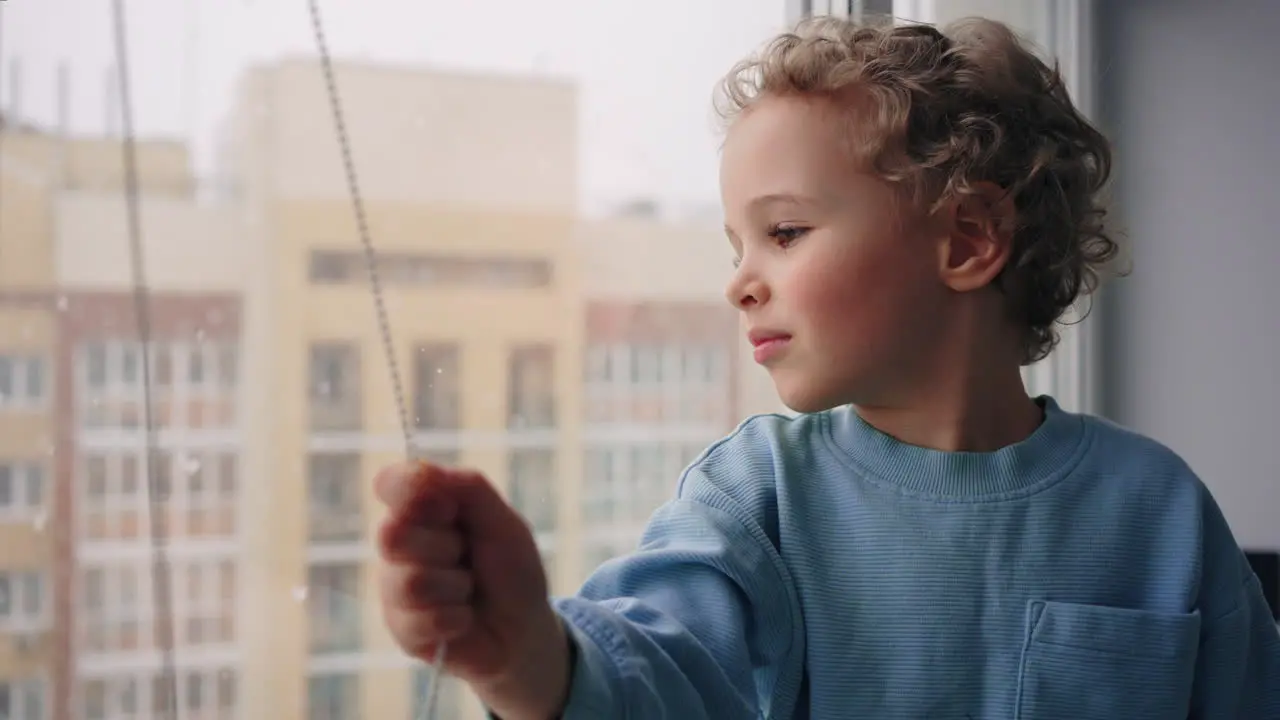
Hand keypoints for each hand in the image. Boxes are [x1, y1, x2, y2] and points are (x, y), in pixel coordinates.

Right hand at [374, 462, 570, 717]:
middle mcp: (401, 545)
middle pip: (392, 533)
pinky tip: (464, 619)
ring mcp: (395, 587)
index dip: (413, 491)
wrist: (525, 629)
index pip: (391, 483)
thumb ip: (468, 488)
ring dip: (457, 587)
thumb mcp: (503, 521)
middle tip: (467, 555)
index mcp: (422, 510)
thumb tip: (423, 470)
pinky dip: (457, 618)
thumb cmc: (512, 570)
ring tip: (469, 591)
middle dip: (446, 547)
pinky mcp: (400, 629)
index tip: (449, 508)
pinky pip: (419, 620)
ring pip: (411, 581)